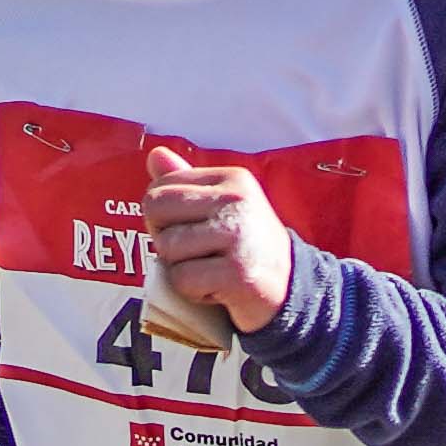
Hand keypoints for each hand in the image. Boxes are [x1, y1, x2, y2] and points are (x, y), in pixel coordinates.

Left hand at [138, 146, 300, 333]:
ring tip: (212, 269)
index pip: (161, 187)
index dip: (163, 216)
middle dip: (166, 238)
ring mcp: (237, 235)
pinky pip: (181, 280)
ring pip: (167, 248)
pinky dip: (192, 292)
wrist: (290, 288)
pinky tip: (218, 288)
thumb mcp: (222, 205)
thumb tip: (156, 154)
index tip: (195, 230)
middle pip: (156, 211)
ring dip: (180, 269)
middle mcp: (236, 200)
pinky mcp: (236, 273)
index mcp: (231, 178)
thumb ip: (187, 182)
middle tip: (198, 252)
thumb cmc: (247, 245)